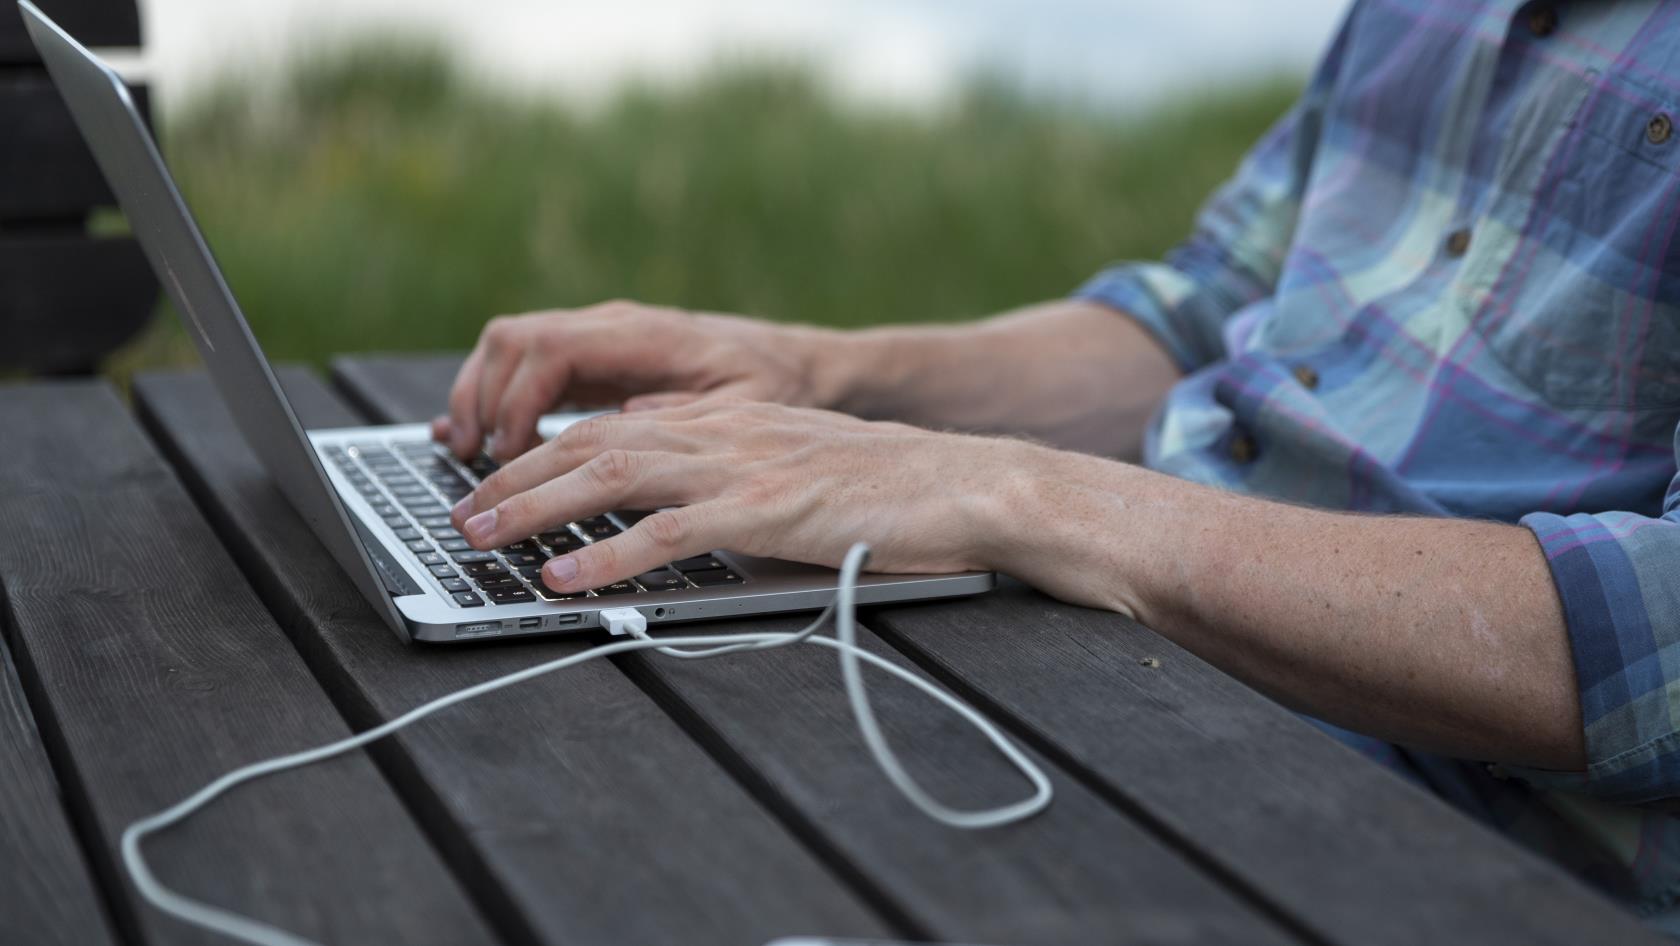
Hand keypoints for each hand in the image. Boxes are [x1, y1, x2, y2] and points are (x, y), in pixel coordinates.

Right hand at [433, 300, 853, 461]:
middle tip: (474, 465)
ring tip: (468, 456)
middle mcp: (614, 325)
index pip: (551, 349)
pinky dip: (496, 395)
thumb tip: (626, 418)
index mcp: (646, 334)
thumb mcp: (748, 404)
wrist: (798, 361)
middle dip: (482, 400)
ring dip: (480, 397)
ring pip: (510, 347)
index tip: (506, 453)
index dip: (517, 401)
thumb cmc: (778, 384)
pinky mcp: (597, 357)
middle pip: (514, 341)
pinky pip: (527, 364)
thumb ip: (689, 411)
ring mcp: (601, 337)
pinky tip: (477, 435)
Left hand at [447, 397, 1032, 592]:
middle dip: (516, 475)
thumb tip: (656, 460)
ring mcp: (741, 467)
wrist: (964, 483)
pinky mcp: (765, 511)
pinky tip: (565, 580)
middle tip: (460, 513)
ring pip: (613, 475)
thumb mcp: (790, 456)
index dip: (541, 452)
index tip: (493, 481)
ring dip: (537, 508)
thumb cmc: (884, 485)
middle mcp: (721, 431)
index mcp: (725, 419)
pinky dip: (606, 556)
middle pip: (592, 441)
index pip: (610, 424)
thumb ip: (722, 456)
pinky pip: (668, 532)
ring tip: (483, 538)